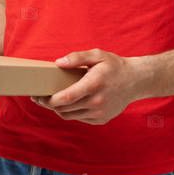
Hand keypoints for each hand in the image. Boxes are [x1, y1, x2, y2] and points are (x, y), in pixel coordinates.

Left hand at [30, 48, 144, 124]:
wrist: (135, 81)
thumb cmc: (114, 66)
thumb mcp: (97, 55)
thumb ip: (76, 57)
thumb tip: (58, 63)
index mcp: (93, 85)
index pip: (66, 98)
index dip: (49, 100)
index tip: (38, 96)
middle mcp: (97, 102)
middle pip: (64, 109)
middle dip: (49, 104)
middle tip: (38, 97)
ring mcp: (99, 113)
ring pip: (70, 116)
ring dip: (58, 109)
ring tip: (50, 100)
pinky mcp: (101, 119)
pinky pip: (79, 118)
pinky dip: (71, 112)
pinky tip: (69, 103)